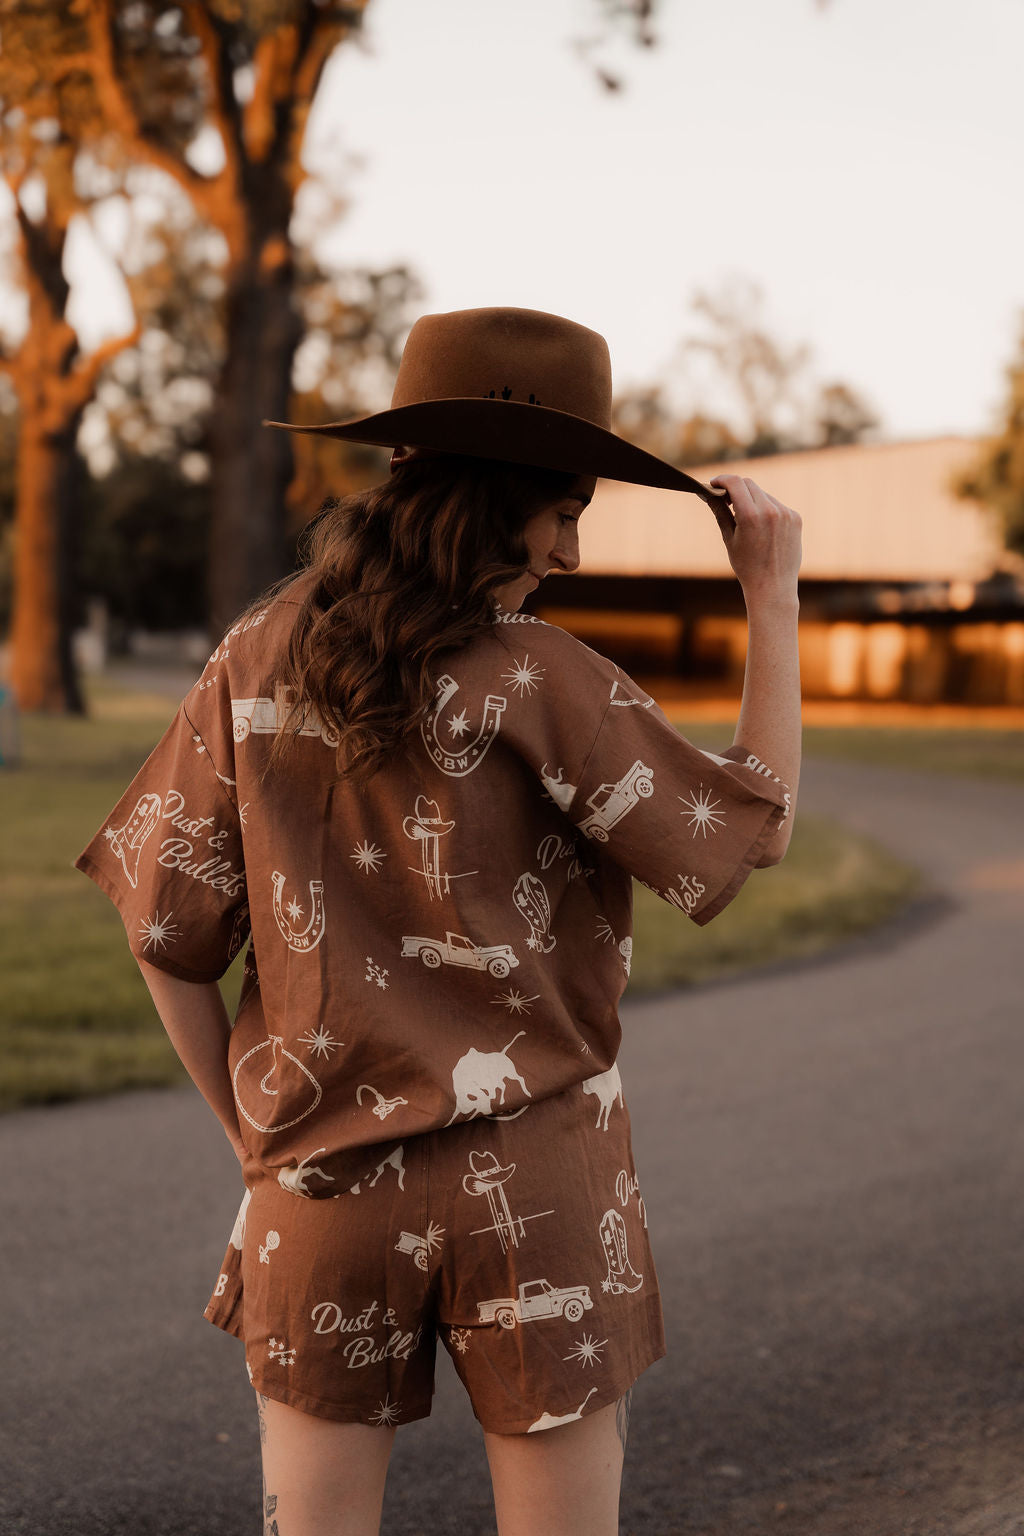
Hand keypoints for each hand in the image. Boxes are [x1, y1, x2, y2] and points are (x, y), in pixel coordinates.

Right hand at [709, 475, 801, 601]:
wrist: (773, 586)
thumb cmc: (746, 566)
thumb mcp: (729, 538)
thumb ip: (720, 511)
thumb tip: (707, 493)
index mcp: (751, 516)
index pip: (735, 483)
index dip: (722, 480)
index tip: (714, 484)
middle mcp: (770, 511)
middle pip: (749, 484)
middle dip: (735, 488)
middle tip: (725, 500)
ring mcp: (785, 513)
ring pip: (763, 494)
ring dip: (751, 500)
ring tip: (745, 520)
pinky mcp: (795, 518)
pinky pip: (776, 505)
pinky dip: (766, 509)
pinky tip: (762, 528)